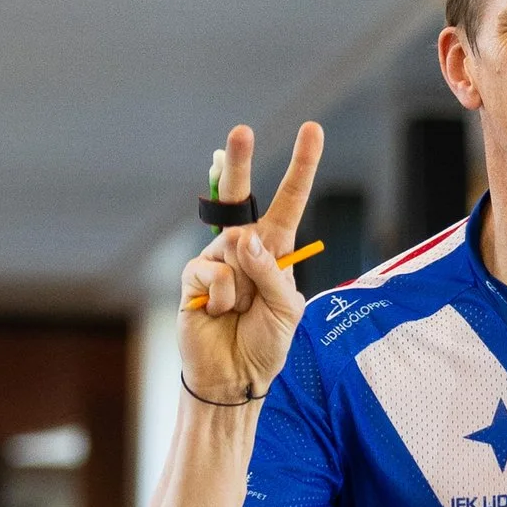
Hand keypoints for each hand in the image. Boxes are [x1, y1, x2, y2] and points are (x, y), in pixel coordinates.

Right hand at [178, 121, 323, 403]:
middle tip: (242, 131)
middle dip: (239, 161)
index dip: (301, 166)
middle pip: (241, 196)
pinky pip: (213, 272)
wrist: (234, 377)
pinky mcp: (193, 276)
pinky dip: (223, 297)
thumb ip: (271, 273)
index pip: (289, 201)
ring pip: (233, 248)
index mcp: (275, 249)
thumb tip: (244, 241)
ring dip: (244, 286)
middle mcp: (244, 247)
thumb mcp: (287, 309)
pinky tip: (219, 313)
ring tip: (239, 311)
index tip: (313, 130)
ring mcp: (216, 259)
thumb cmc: (266, 342)